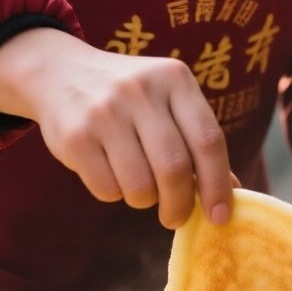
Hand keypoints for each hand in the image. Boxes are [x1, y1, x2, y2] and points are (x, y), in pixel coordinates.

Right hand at [0, 29, 233, 229]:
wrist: (60, 72)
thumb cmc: (128, 98)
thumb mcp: (166, 101)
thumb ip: (196, 140)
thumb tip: (231, 193)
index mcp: (174, 79)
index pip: (208, 140)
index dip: (218, 185)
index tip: (220, 217)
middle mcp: (140, 90)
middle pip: (175, 169)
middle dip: (180, 205)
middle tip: (176, 218)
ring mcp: (105, 111)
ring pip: (140, 186)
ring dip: (144, 200)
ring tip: (138, 186)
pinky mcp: (76, 136)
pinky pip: (107, 189)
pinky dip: (114, 193)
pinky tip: (109, 171)